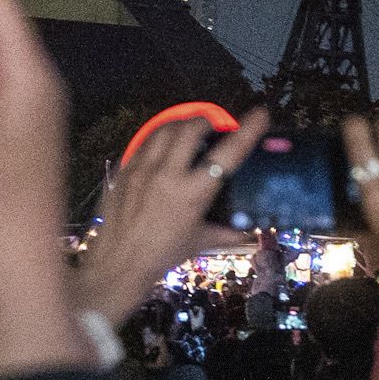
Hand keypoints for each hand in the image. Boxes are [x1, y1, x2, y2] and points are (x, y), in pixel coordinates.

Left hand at [77, 108, 261, 320]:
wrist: (118, 265)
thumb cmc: (163, 255)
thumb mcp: (200, 242)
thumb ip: (228, 232)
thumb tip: (250, 231)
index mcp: (193, 193)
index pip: (228, 154)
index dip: (248, 131)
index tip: (260, 114)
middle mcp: (167, 175)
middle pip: (191, 129)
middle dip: (206, 121)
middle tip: (214, 125)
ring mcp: (142, 170)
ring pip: (164, 130)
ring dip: (181, 124)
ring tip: (188, 129)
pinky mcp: (124, 172)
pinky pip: (143, 144)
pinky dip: (158, 139)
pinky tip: (162, 147)